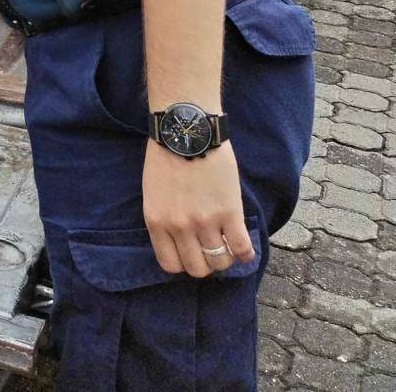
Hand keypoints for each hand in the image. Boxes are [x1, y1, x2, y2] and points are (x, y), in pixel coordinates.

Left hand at [142, 140, 254, 277]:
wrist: (187, 131)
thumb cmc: (166, 157)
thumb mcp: (153, 192)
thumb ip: (164, 219)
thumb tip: (179, 242)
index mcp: (156, 221)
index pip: (170, 264)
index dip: (183, 263)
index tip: (190, 255)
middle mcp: (179, 226)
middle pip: (197, 268)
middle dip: (205, 264)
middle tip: (211, 251)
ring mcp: (205, 221)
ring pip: (220, 261)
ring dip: (225, 259)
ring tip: (227, 246)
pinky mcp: (229, 212)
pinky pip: (241, 248)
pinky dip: (245, 253)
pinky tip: (244, 248)